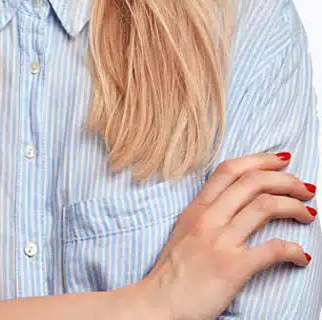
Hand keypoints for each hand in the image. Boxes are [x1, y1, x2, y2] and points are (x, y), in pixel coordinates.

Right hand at [139, 152, 315, 319]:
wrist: (158, 303)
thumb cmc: (172, 271)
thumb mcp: (184, 230)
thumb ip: (207, 214)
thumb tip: (234, 203)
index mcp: (197, 207)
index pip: (230, 170)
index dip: (260, 160)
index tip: (281, 160)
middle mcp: (209, 218)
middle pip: (253, 182)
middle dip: (286, 181)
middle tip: (304, 188)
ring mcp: (220, 241)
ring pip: (264, 207)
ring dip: (293, 206)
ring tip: (308, 214)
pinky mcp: (232, 268)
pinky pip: (271, 250)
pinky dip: (293, 249)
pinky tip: (302, 256)